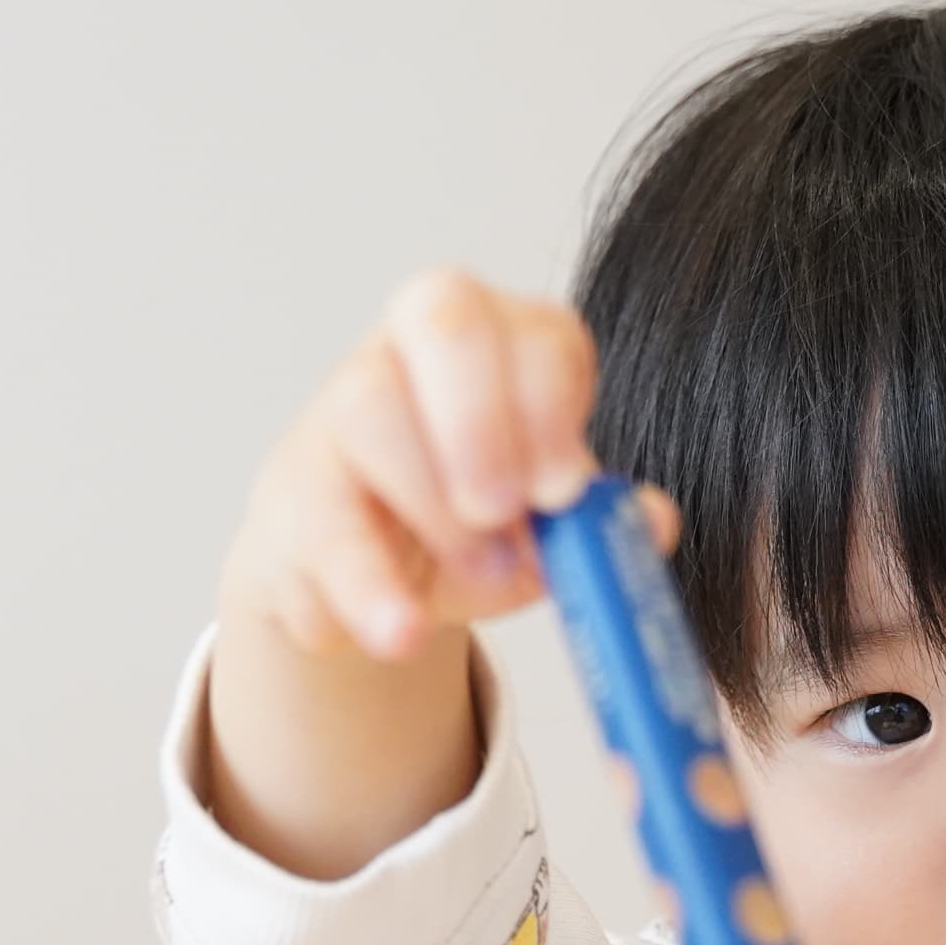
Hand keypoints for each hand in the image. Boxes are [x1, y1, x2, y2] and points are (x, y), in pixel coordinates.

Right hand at [221, 270, 636, 664]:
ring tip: (477, 576)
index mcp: (505, 341)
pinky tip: (401, 629)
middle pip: (442, 314)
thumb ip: (600, 527)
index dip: (550, 403)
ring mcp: (341, 403)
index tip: (565, 491)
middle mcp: (418, 346)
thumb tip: (654, 523)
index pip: (533, 329)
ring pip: (367, 402)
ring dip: (428, 501)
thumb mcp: (545, 531)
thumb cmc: (471, 529)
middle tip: (504, 512)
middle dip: (479, 417)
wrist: (366, 581)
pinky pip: (319, 519)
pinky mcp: (291, 486)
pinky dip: (366, 583)